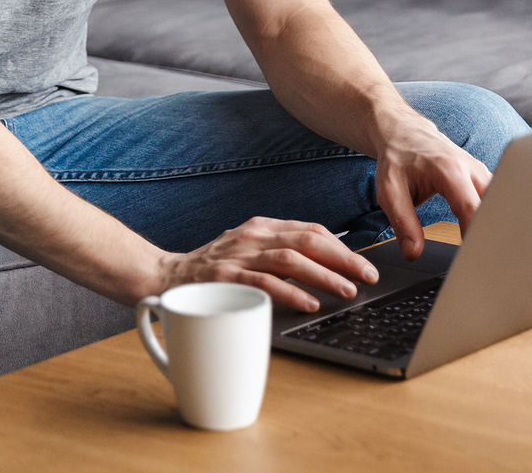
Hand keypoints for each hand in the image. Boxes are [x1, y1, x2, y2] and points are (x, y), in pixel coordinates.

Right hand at [153, 217, 379, 312]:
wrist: (163, 276)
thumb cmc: (210, 269)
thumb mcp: (246, 251)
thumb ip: (277, 253)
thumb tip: (324, 268)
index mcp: (260, 227)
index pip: (311, 229)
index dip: (342, 246)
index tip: (363, 264)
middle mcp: (252, 237)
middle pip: (308, 241)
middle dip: (344, 259)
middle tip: (368, 276)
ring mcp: (238, 256)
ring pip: (292, 260)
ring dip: (324, 276)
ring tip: (347, 291)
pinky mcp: (226, 278)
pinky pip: (265, 284)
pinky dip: (291, 293)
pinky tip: (310, 303)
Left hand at [374, 110, 491, 259]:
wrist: (405, 133)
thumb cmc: (398, 160)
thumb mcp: (389, 191)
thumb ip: (403, 223)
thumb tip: (413, 253)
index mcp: (448, 169)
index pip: (471, 208)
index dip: (476, 234)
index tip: (475, 257)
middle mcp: (471, 168)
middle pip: (496, 206)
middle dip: (495, 233)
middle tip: (488, 260)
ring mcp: (482, 172)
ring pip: (502, 203)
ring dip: (498, 226)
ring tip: (492, 252)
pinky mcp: (485, 178)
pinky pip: (498, 200)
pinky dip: (496, 218)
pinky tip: (491, 236)